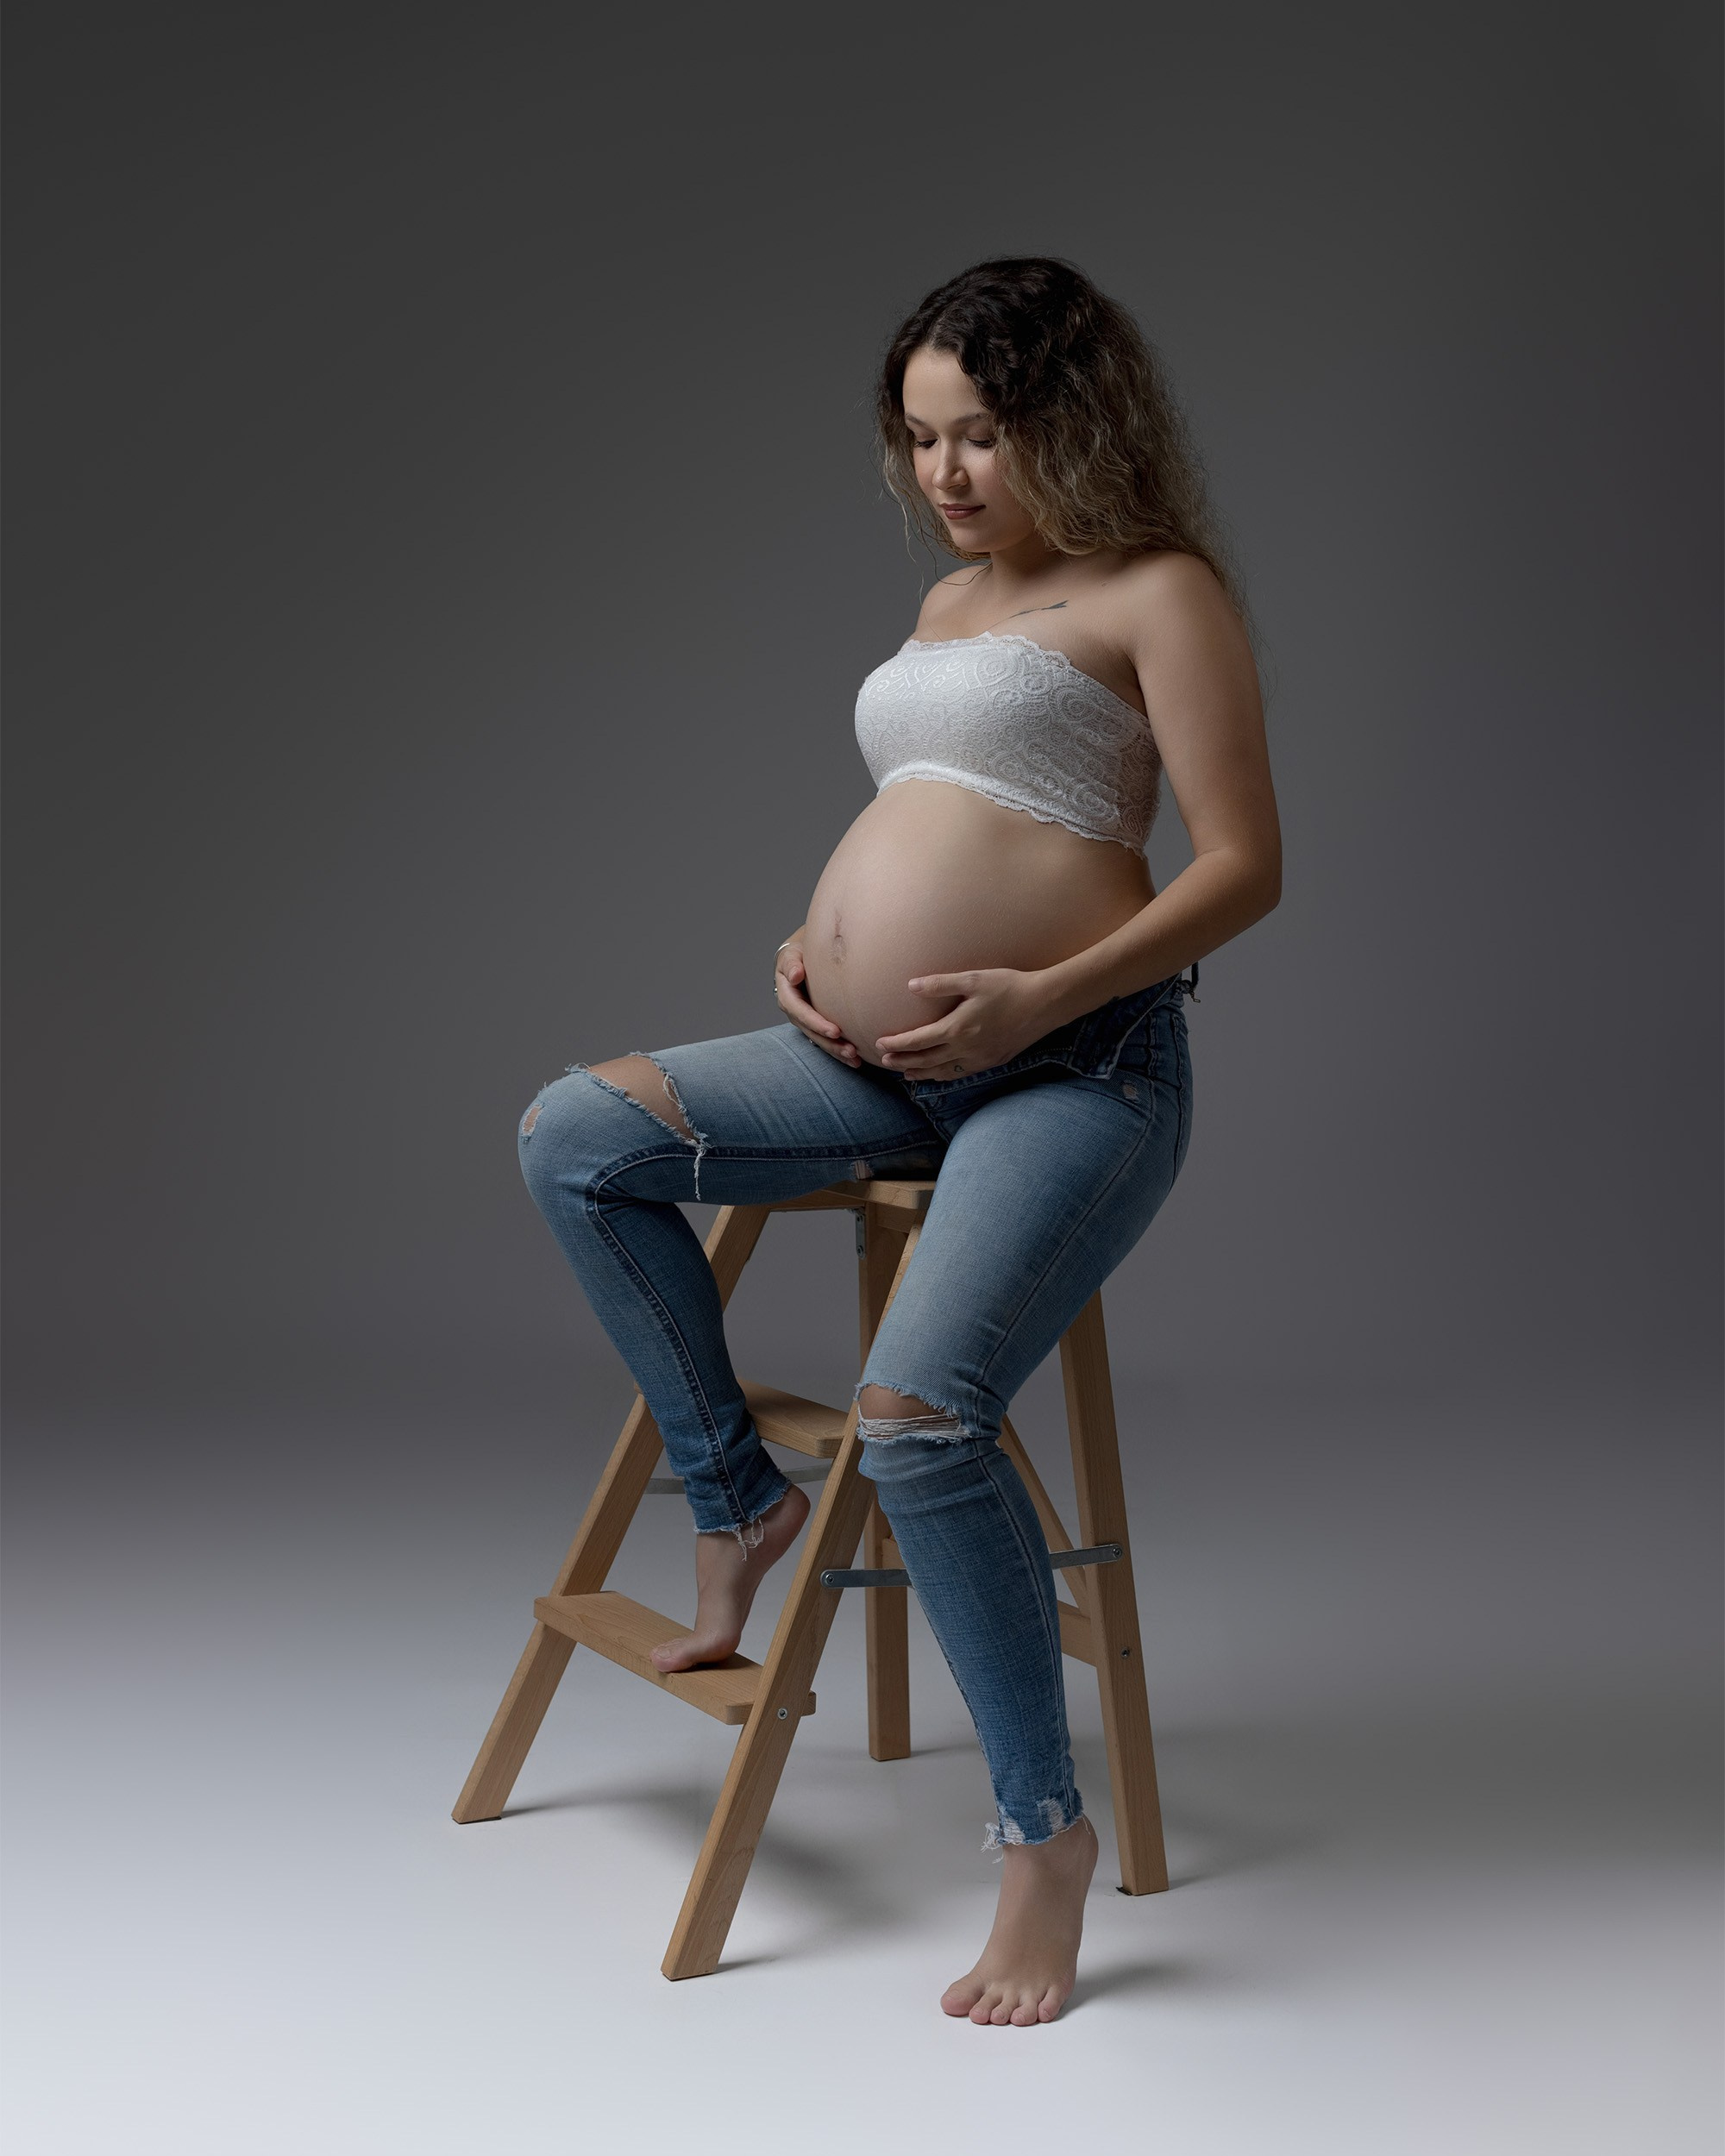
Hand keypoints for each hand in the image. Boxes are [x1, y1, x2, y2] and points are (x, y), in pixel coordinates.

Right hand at [774, 933, 862, 1067]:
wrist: (805, 955)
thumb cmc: (800, 951)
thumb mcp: (793, 953)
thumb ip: (792, 963)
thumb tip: (795, 975)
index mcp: (787, 993)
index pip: (800, 1012)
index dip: (816, 1023)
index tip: (836, 1031)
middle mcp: (794, 1010)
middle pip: (811, 1031)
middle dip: (830, 1043)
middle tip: (850, 1050)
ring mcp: (805, 1019)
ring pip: (819, 1039)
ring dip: (836, 1050)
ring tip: (855, 1059)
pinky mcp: (816, 1023)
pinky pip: (826, 1038)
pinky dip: (839, 1050)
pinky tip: (855, 1060)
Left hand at [875, 968, 1054, 1077]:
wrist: (1044, 1004)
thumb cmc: (1009, 987)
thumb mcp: (973, 979)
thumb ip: (940, 984)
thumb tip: (911, 986)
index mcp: (957, 1029)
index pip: (918, 1041)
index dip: (897, 1043)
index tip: (880, 1044)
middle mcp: (965, 1049)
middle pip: (926, 1061)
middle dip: (903, 1061)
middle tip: (885, 1061)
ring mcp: (980, 1059)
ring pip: (943, 1072)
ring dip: (922, 1073)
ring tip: (906, 1073)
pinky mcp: (993, 1061)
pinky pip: (961, 1073)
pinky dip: (944, 1075)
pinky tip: (939, 1074)